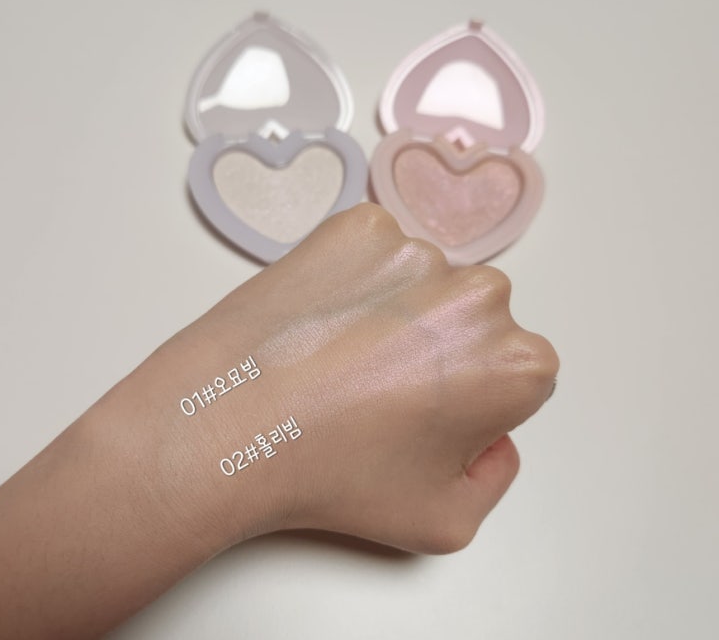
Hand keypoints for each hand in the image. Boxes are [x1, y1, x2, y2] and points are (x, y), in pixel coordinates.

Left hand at [177, 203, 558, 553]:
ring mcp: (416, 250)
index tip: (422, 417)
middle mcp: (480, 293)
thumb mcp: (445, 520)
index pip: (514, 375)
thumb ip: (497, 477)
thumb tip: (491, 434)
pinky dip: (357, 278)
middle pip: (472, 322)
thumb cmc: (333, 475)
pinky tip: (321, 319)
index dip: (471, 402)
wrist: (230, 424)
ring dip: (397, 310)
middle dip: (441, 350)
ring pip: (423, 283)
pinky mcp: (361, 225)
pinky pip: (376, 252)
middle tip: (377, 386)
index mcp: (516, 364)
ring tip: (339, 354)